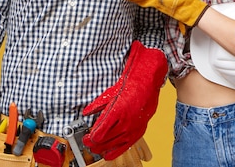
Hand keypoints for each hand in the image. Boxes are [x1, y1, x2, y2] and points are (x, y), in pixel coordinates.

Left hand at [83, 41, 166, 159]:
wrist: (148, 81)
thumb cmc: (131, 84)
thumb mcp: (110, 93)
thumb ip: (97, 105)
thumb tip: (86, 112)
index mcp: (117, 112)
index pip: (99, 133)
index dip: (90, 138)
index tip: (86, 137)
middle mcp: (126, 122)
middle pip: (105, 141)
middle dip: (94, 144)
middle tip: (87, 142)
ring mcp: (133, 128)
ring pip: (115, 146)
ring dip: (103, 148)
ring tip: (96, 149)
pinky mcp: (139, 130)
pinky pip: (127, 146)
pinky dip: (116, 151)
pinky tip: (109, 153)